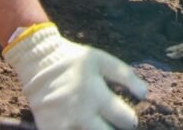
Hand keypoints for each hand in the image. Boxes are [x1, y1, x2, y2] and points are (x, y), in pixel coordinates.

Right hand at [3, 23, 146, 129]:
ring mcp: (64, 125)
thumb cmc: (73, 60)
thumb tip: (145, 94)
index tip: (127, 118)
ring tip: (98, 124)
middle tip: (113, 124)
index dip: (130, 120)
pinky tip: (82, 127)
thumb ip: (126, 76)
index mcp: (96, 95)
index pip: (125, 120)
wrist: (37, 61)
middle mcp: (81, 113)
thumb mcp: (101, 60)